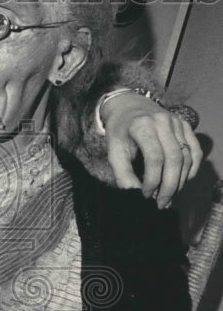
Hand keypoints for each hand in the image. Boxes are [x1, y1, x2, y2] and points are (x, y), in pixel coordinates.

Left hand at [101, 93, 201, 207]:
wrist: (129, 107)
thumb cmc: (120, 132)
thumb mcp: (113, 151)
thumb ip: (122, 173)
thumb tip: (135, 194)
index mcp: (142, 125)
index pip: (154, 157)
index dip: (152, 180)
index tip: (145, 196)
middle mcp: (163, 121)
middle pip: (175, 159)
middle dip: (169, 185)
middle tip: (161, 203)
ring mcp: (178, 122)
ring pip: (187, 157)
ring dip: (180, 181)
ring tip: (169, 197)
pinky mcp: (186, 126)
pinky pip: (196, 151)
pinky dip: (192, 170)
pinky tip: (182, 182)